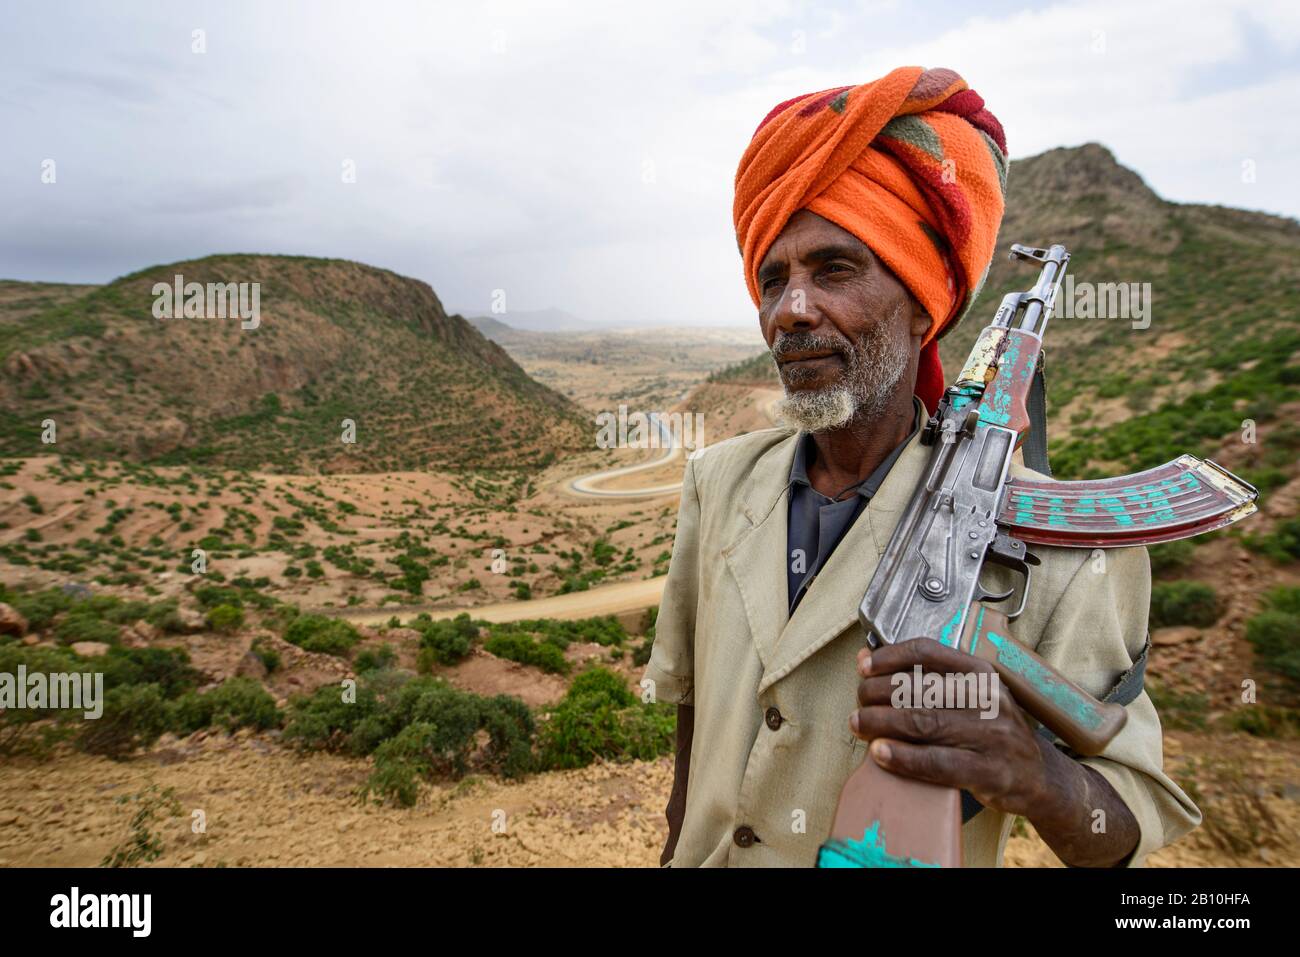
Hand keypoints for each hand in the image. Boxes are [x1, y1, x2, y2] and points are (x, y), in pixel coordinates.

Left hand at [848, 637, 1053, 818]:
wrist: (1038, 775)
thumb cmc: (992, 730)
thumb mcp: (971, 695)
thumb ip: (925, 678)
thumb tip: (866, 660)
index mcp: (981, 674)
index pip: (928, 652)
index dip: (889, 657)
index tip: (864, 667)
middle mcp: (988, 699)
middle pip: (918, 689)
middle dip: (877, 693)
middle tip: (859, 702)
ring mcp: (991, 736)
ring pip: (923, 723)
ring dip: (881, 722)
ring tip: (859, 723)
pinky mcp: (988, 772)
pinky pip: (937, 762)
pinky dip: (903, 757)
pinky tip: (879, 753)